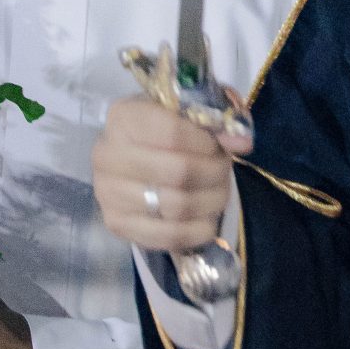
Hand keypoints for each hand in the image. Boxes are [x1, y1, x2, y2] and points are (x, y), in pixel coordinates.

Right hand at [92, 95, 249, 253]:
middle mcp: (107, 155)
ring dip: (211, 201)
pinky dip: (199, 230)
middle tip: (225, 171)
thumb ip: (218, 119)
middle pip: (178, 171)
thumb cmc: (166, 130)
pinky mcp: (117, 225)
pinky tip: (207, 218)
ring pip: (177, 206)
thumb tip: (242, 143)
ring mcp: (107, 193)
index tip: (222, 147)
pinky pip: (169, 236)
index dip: (207, 143)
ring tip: (219, 192)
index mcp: (123, 117)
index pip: (173, 133)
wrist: (133, 158)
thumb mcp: (191, 113)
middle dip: (214, 173)